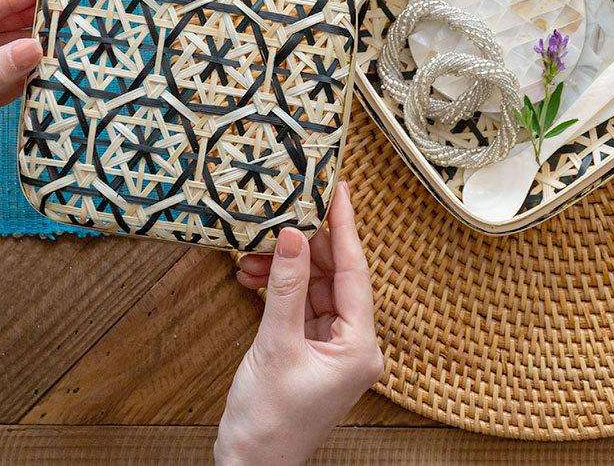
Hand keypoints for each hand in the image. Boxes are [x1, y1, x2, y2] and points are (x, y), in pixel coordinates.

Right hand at [215, 182, 383, 465]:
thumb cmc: (267, 423)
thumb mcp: (275, 345)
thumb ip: (286, 287)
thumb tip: (295, 235)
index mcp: (359, 346)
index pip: (355, 271)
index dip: (345, 227)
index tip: (339, 190)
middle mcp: (353, 343)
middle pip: (334, 276)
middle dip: (305, 246)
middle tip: (285, 212)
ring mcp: (332, 347)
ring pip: (313, 288)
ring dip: (285, 268)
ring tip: (253, 252)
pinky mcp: (311, 349)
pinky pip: (299, 305)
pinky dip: (278, 289)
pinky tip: (253, 274)